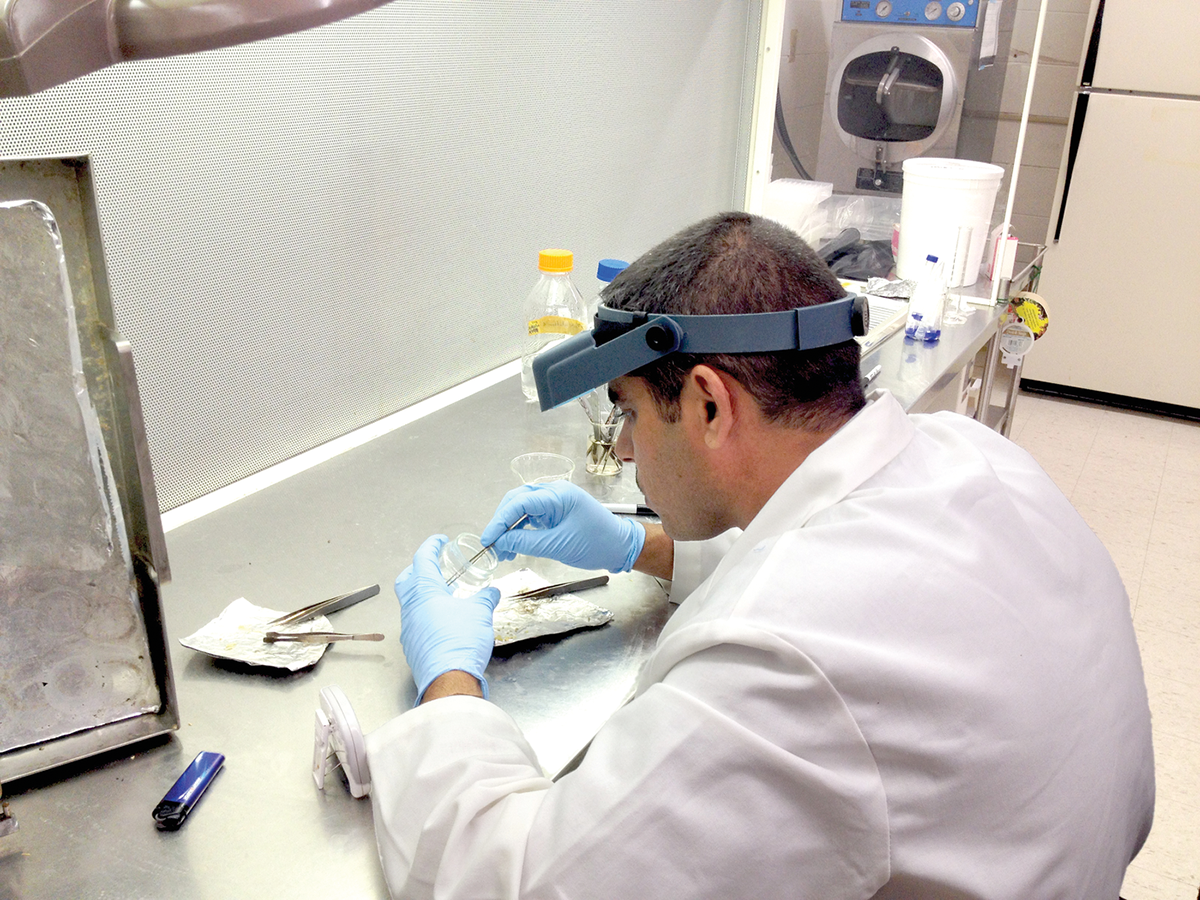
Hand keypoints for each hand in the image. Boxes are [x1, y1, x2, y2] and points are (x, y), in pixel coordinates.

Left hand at [394, 535, 500, 703]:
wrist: (449, 678)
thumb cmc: (462, 640)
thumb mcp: (480, 612)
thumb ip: (485, 597)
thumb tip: (492, 591)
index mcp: (424, 591)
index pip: (422, 559)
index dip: (431, 546)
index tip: (439, 541)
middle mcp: (411, 606)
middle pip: (407, 579)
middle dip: (418, 569)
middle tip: (434, 566)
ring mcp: (408, 627)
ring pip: (410, 602)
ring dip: (423, 594)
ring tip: (444, 594)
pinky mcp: (412, 644)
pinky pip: (414, 621)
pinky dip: (425, 614)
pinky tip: (442, 620)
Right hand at [479, 482, 645, 572]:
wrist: (621, 547)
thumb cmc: (597, 544)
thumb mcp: (558, 546)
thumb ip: (526, 543)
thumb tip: (500, 542)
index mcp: (558, 495)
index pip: (519, 503)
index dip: (500, 521)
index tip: (489, 539)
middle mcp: (555, 493)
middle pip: (517, 501)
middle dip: (502, 523)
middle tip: (492, 545)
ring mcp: (556, 501)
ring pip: (523, 509)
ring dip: (510, 528)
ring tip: (503, 550)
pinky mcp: (557, 511)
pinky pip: (532, 516)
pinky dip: (521, 530)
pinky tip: (515, 545)